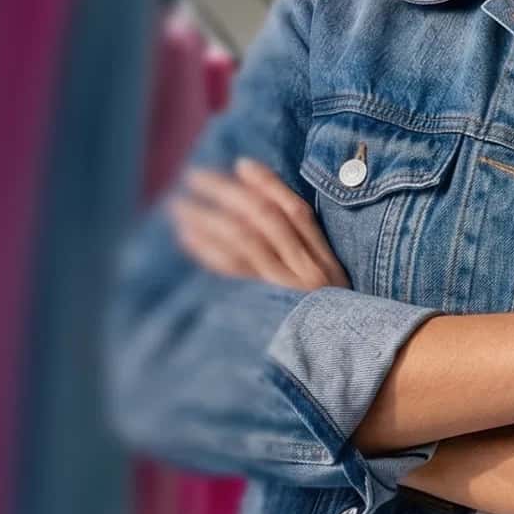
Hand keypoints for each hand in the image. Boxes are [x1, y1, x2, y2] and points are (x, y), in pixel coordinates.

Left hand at [168, 157, 348, 292]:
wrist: (334, 350)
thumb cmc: (325, 298)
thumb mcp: (322, 262)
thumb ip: (295, 222)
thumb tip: (246, 169)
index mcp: (324, 254)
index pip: (295, 209)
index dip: (267, 182)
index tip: (239, 163)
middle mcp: (307, 269)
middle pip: (264, 218)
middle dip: (227, 193)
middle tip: (194, 177)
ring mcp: (284, 289)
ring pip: (244, 241)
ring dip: (208, 219)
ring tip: (180, 206)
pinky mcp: (263, 306)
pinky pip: (233, 273)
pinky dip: (208, 250)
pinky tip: (188, 236)